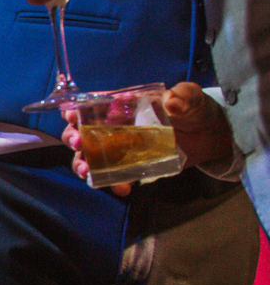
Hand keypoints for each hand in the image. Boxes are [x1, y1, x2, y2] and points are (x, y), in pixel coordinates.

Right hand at [61, 82, 232, 196]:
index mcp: (121, 105)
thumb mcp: (191, 97)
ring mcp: (120, 148)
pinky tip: (122, 188)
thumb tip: (172, 101)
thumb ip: (183, 96)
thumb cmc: (195, 110)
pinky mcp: (131, 166)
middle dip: (73, 138)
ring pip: (90, 157)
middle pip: (81, 131)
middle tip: (79, 144)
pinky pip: (114, 176)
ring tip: (88, 172)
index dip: (75, 109)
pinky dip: (113, 183)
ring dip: (83, 164)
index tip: (71, 115)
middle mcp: (114, 126)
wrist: (212, 136)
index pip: (90, 104)